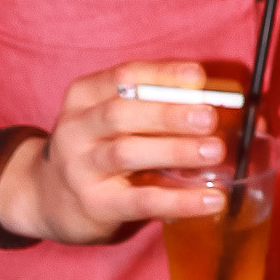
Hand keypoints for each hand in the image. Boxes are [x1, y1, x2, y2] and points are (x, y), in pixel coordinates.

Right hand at [0, 61, 229, 244]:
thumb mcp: (113, 118)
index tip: (198, 76)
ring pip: (127, 153)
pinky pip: (141, 201)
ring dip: (174, 149)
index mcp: (84, 96)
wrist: (48, 197)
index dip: (162, 74)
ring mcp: (81, 168)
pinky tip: (212, 199)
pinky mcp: (95, 205)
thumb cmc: (99, 148)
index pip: (124, 76)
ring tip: (214, 151)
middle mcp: (76, 128)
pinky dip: (179, 200)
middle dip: (169, 113)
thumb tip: (231, 108)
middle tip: (209, 117)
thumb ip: (159, 106)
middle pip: (121, 113)